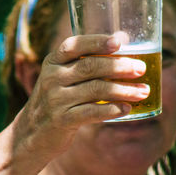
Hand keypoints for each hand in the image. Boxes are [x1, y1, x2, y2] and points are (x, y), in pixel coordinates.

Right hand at [13, 34, 149, 155]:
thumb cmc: (57, 100)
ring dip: (123, 90)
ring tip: (143, 91)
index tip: (120, 41)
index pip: (75, 45)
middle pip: (90, 67)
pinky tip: (127, 108)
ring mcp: (56, 99)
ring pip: (95, 90)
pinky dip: (112, 110)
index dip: (98, 41)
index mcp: (53, 62)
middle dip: (119, 66)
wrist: (32, 133)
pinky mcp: (62, 120)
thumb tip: (123, 48)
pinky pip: (92, 112)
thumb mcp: (61, 78)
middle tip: (141, 69)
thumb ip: (83, 65)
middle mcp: (52, 78)